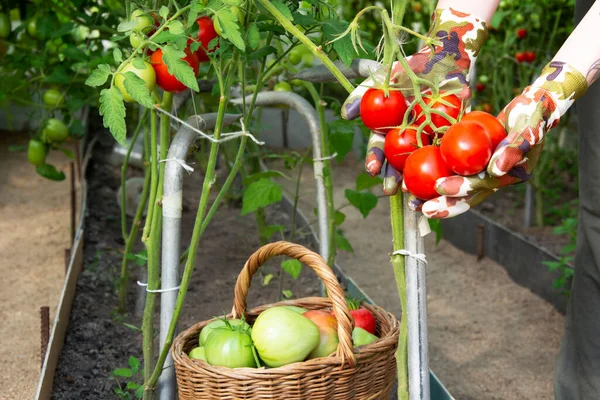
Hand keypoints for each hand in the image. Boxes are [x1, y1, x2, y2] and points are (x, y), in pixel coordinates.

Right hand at [343, 8, 488, 194]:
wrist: (446, 58)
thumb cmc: (412, 66)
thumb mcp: (386, 76)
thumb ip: (364, 93)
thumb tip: (345, 114)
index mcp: (391, 127)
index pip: (380, 148)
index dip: (375, 159)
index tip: (372, 169)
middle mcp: (409, 137)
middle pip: (397, 163)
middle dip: (392, 178)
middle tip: (390, 190)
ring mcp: (430, 139)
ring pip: (420, 166)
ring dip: (415, 182)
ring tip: (412, 196)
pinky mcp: (452, 137)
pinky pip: (447, 158)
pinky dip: (444, 172)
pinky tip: (442, 184)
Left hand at [421, 61, 587, 217]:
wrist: (532, 109)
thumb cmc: (534, 115)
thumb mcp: (530, 128)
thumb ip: (515, 148)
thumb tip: (495, 170)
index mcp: (506, 176)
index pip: (481, 186)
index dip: (460, 189)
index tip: (439, 187)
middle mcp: (492, 179)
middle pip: (466, 197)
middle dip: (444, 204)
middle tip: (422, 208)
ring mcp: (480, 173)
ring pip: (455, 190)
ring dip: (434, 198)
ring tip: (412, 204)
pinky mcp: (470, 164)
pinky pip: (450, 172)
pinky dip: (432, 178)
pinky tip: (412, 181)